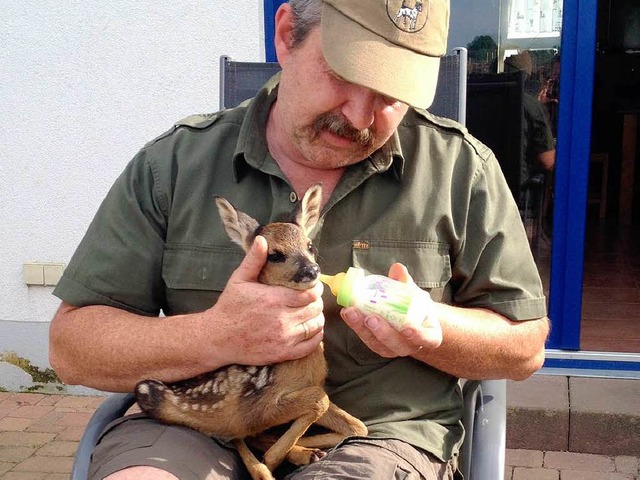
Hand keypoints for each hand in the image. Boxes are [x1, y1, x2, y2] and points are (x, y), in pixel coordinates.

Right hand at [204, 236, 324, 365]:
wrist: (217, 338)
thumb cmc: (229, 307)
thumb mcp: (239, 279)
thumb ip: (254, 260)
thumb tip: (262, 239)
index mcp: (274, 299)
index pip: (309, 294)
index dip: (316, 289)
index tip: (314, 286)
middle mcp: (282, 319)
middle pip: (314, 309)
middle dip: (317, 302)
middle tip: (314, 298)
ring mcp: (284, 338)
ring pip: (315, 326)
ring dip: (318, 318)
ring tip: (313, 312)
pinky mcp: (283, 353)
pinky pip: (310, 345)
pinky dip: (316, 336)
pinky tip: (313, 329)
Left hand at [340, 263, 441, 357]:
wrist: (412, 320)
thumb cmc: (417, 308)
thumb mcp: (416, 294)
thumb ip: (406, 283)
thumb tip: (397, 268)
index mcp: (429, 335)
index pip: (427, 338)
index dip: (418, 334)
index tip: (408, 328)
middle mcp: (412, 346)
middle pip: (397, 344)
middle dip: (382, 331)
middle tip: (370, 318)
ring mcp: (394, 349)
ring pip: (378, 343)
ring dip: (363, 328)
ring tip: (351, 313)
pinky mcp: (379, 346)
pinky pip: (367, 339)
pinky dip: (356, 326)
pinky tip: (347, 313)